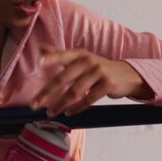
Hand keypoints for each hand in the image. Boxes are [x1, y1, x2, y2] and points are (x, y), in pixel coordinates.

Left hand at [30, 47, 149, 116]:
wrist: (126, 75)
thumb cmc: (98, 68)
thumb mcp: (81, 58)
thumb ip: (60, 54)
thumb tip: (40, 47)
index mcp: (79, 54)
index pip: (62, 55)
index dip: (50, 58)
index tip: (38, 63)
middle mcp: (88, 61)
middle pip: (64, 78)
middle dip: (47, 92)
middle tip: (34, 104)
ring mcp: (99, 72)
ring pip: (74, 92)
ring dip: (60, 104)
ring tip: (51, 112)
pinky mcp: (107, 85)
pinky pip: (88, 99)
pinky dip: (76, 108)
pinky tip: (68, 113)